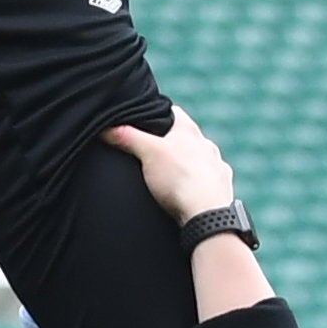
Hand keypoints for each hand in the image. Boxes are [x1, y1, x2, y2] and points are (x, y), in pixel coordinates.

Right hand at [103, 108, 234, 223]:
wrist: (207, 215)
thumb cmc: (179, 179)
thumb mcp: (147, 153)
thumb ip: (126, 136)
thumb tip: (105, 127)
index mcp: (189, 130)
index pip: (172, 112)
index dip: (156, 115)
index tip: (144, 123)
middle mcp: (206, 145)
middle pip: (184, 137)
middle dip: (169, 144)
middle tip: (150, 153)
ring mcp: (217, 167)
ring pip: (198, 159)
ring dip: (186, 164)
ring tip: (169, 176)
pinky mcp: (222, 188)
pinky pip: (209, 181)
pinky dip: (198, 184)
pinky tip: (188, 193)